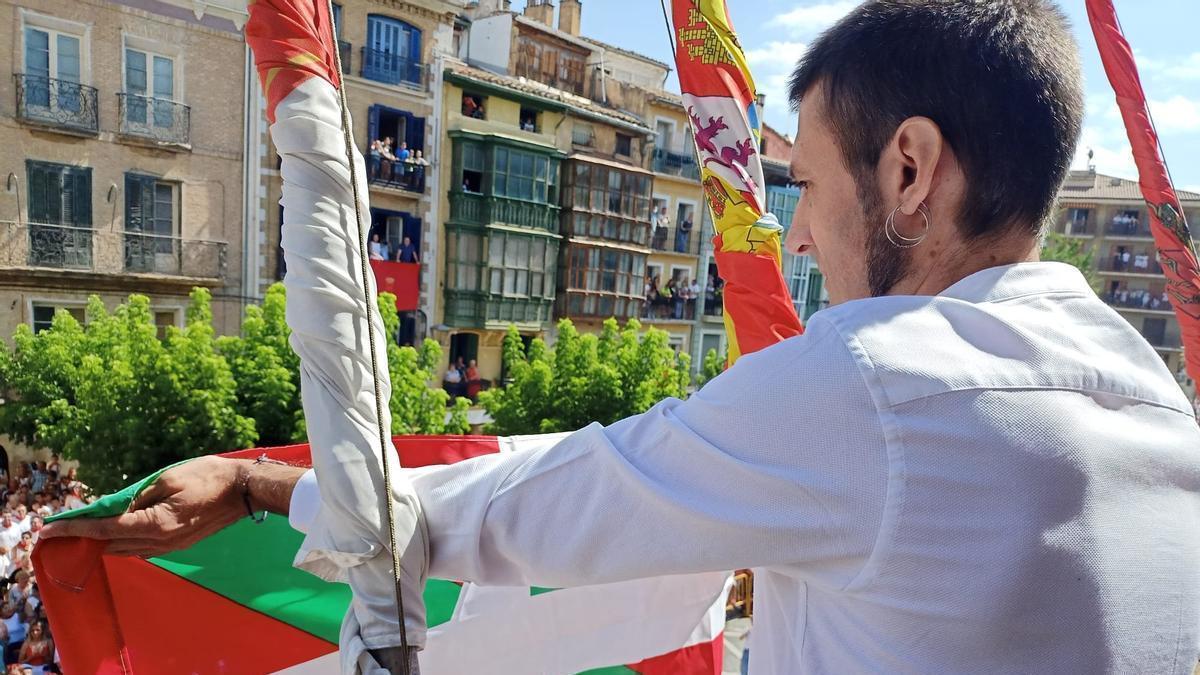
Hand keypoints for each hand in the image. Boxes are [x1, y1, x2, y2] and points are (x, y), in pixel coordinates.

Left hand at [38, 456, 246, 557]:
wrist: (244, 490)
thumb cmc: (208, 476)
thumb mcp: (166, 478)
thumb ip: (137, 497)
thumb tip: (115, 510)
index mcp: (157, 523)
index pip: (106, 529)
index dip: (76, 529)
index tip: (51, 530)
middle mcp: (162, 541)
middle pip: (113, 544)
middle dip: (86, 538)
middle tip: (63, 529)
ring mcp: (172, 546)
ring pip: (127, 550)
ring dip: (105, 542)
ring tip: (85, 531)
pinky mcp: (179, 544)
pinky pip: (143, 548)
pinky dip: (125, 542)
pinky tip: (118, 532)